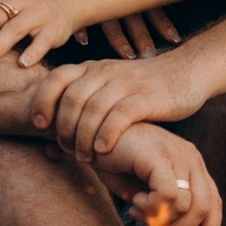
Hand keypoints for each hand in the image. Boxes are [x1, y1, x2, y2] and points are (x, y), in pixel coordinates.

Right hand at [23, 0, 181, 58]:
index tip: (174, 37)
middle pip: (132, 11)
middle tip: (154, 55)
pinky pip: (74, 9)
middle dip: (144, 35)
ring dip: (118, 38)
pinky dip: (81, 26)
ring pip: (107, 15)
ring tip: (128, 55)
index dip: (161, 19)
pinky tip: (87, 44)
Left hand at [29, 53, 207, 161]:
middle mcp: (106, 71)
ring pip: (93, 107)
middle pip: (72, 97)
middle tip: (65, 148)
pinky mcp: (147, 97)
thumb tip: (54, 136)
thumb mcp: (110, 87)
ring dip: (83, 135)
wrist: (186, 72)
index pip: (57, 78)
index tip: (39, 124)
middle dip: (63, 126)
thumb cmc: (142, 89)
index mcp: (93, 68)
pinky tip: (103, 150)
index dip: (42, 100)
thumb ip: (86, 102)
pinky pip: (120, 115)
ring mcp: (127, 83)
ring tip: (84, 156)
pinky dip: (107, 134)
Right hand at [91, 125, 221, 225]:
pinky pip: (168, 195)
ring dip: (159, 218)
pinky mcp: (159, 155)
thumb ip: (164, 211)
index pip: (213, 201)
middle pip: (205, 207)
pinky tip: (133, 202)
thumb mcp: (144, 191)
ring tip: (136, 209)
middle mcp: (190, 157)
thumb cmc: (115, 164)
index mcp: (191, 164)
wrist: (89, 135)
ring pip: (186, 204)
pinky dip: (150, 207)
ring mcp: (177, 153)